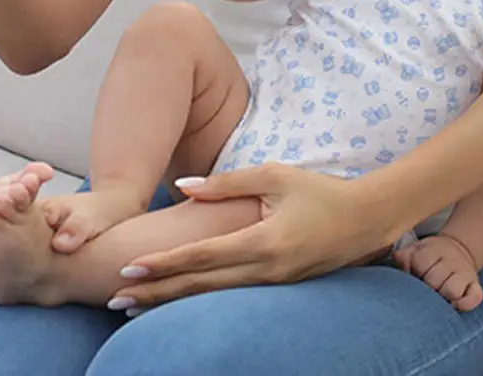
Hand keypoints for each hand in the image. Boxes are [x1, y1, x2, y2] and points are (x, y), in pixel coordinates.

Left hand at [107, 165, 394, 308]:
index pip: (202, 258)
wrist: (367, 219)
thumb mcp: (275, 176)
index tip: (128, 269)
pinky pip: (232, 296)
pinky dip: (200, 298)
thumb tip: (183, 187)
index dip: (163, 265)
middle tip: (115, 299)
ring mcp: (274, 284)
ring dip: (172, 301)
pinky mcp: (279, 288)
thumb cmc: (320, 191)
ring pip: (213, 298)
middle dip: (155, 294)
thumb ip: (228, 183)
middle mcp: (266, 271)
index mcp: (263, 243)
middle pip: (200, 287)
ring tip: (135, 307)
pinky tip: (180, 298)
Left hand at [393, 233, 482, 311]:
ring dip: (443, 297)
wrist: (458, 250)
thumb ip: (404, 256)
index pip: (420, 262)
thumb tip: (401, 265)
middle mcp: (452, 260)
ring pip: (452, 291)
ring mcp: (466, 273)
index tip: (415, 274)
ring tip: (438, 296)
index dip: (414, 271)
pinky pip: (474, 299)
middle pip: (434, 280)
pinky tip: (453, 304)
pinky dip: (463, 305)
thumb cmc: (431, 256)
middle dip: (426, 287)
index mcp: (434, 249)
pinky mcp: (477, 286)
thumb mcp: (416, 249)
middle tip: (425, 289)